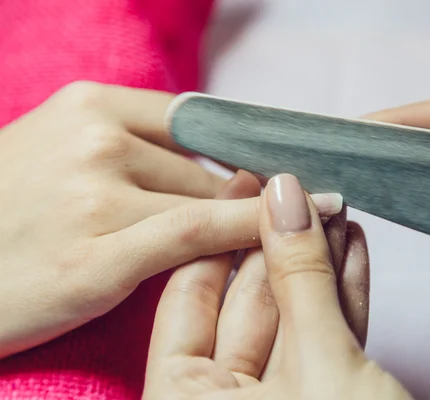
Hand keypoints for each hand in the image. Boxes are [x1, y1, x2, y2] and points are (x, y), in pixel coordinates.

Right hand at [0, 82, 341, 357]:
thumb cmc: (10, 212)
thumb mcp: (63, 151)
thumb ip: (136, 147)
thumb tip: (223, 167)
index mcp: (89, 105)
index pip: (196, 122)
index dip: (238, 152)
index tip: (273, 172)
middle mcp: (94, 140)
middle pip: (203, 169)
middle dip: (232, 201)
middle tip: (256, 221)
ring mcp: (94, 196)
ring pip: (207, 202)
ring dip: (237, 225)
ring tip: (257, 242)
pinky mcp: (97, 256)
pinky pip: (197, 233)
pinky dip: (244, 233)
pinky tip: (274, 238)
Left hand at [143, 173, 409, 399]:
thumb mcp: (319, 365)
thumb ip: (301, 279)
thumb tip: (285, 196)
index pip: (190, 296)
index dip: (223, 232)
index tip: (249, 184)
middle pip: (245, 302)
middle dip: (281, 242)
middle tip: (299, 189)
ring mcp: (274, 397)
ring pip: (290, 317)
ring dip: (317, 262)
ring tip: (333, 208)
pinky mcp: (319, 395)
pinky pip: (321, 337)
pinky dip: (338, 296)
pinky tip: (349, 248)